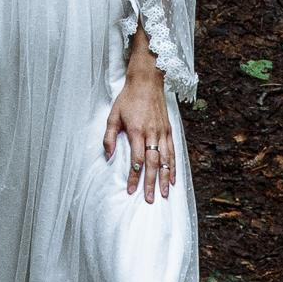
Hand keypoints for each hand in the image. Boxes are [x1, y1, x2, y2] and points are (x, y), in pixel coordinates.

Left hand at [106, 58, 177, 203]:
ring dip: (165, 178)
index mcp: (136, 131)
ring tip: (164, 194)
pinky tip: (173, 178)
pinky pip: (173, 151)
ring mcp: (162, 132)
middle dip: (150, 183)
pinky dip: (173, 166)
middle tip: (150, 200)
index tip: (132, 190)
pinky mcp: (168, 129)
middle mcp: (151, 133)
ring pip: (165, 159)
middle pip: (152, 163)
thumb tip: (108, 156)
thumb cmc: (127, 98)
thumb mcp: (113, 115)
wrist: (146, 81)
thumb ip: (109, 137)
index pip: (136, 159)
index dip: (134, 176)